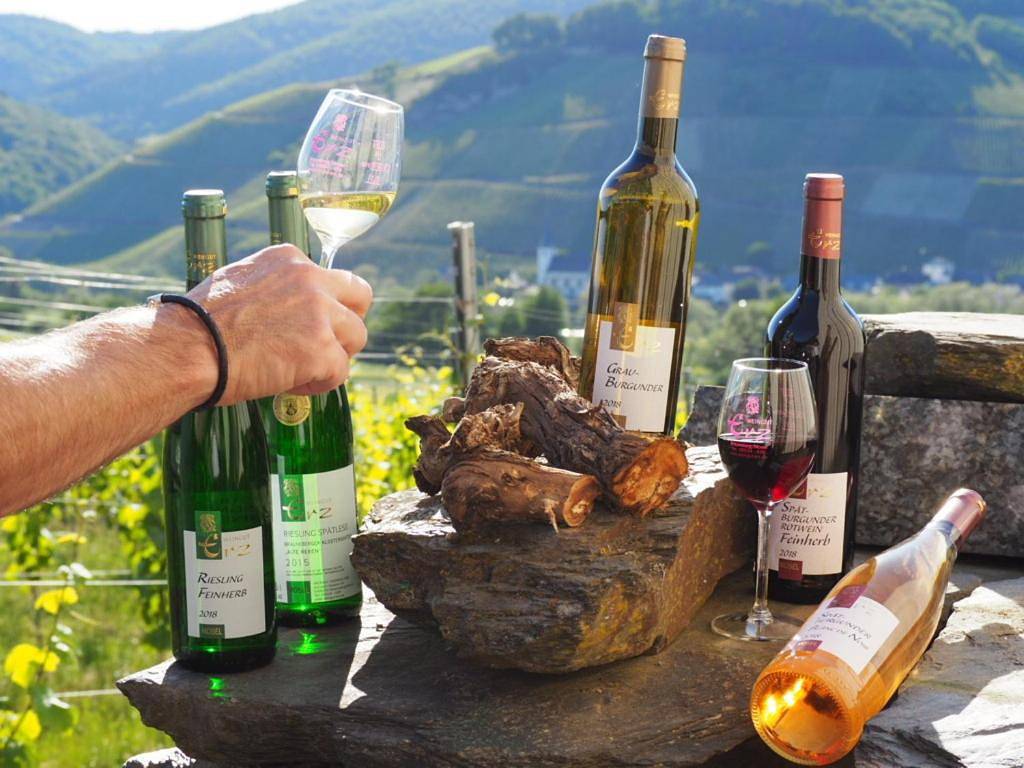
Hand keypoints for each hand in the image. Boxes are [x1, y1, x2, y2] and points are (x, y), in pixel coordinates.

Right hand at [183, 245, 371, 403]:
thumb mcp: (238, 282)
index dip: (322, 306)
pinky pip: (340, 371)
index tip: (301, 325)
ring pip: (357, 336)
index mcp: (289, 259)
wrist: (187, 350)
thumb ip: (272, 288)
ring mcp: (320, 314)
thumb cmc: (199, 324)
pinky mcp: (322, 349)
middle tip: (326, 344)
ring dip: (334, 356)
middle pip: (360, 297)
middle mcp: (310, 279)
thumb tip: (283, 308)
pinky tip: (290, 385)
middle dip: (348, 322)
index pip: (330, 278)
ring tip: (300, 370)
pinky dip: (319, 384)